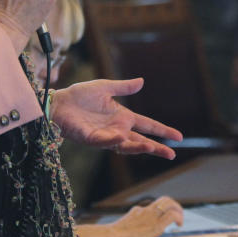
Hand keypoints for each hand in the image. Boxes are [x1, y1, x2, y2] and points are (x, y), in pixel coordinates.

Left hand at [50, 78, 183, 158]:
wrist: (58, 102)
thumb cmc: (79, 96)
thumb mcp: (105, 87)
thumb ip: (123, 87)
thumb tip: (142, 81)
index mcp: (122, 117)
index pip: (147, 125)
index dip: (162, 131)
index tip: (178, 137)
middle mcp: (117, 129)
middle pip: (141, 141)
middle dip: (156, 148)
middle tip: (171, 155)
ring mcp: (105, 135)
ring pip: (126, 146)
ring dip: (138, 147)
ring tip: (151, 147)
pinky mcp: (91, 138)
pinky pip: (105, 142)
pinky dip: (113, 140)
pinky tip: (121, 137)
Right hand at [73, 196, 184, 236]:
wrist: (114, 236)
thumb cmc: (115, 235)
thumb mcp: (123, 227)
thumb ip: (130, 225)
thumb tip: (128, 232)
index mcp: (138, 211)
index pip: (155, 205)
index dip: (164, 209)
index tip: (168, 215)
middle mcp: (146, 210)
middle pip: (164, 200)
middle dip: (174, 205)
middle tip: (178, 215)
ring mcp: (151, 216)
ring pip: (170, 204)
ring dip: (178, 210)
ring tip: (180, 221)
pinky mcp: (156, 224)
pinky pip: (172, 215)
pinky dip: (178, 217)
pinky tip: (179, 225)